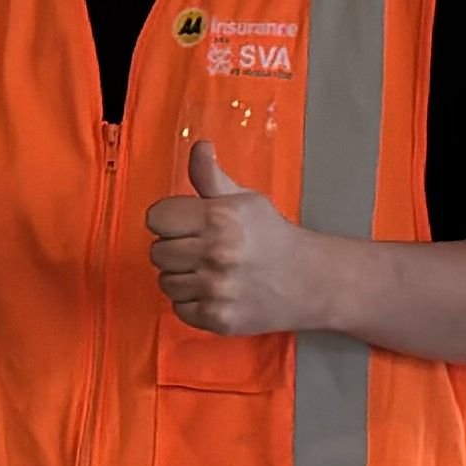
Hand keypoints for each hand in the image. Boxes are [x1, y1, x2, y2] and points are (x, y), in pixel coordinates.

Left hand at [150, 151, 331, 336]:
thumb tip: (198, 147)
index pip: (158, 218)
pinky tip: (214, 291)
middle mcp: (216, 253)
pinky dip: (192, 302)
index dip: (169, 220)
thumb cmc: (271, 236)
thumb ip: (211, 177)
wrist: (308, 281)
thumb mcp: (244, 199)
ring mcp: (215, 289)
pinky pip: (179, 308)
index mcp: (219, 218)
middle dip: (175, 248)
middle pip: (157, 251)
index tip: (185, 224)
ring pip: (166, 281)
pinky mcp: (216, 318)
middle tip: (201, 249)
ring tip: (208, 271)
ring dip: (182, 277)